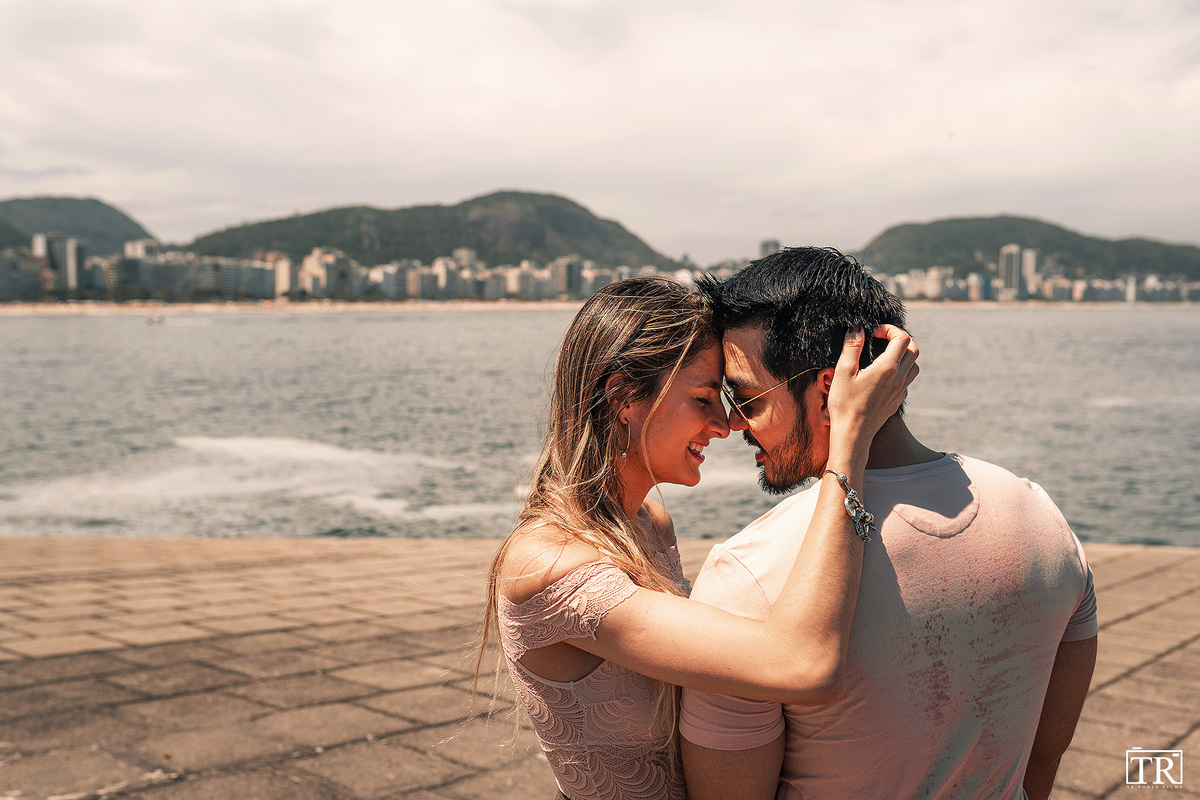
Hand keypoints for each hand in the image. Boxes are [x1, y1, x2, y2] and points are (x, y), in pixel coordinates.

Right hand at [826, 324, 918, 453]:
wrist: (853, 434)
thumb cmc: (845, 403)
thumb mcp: (843, 371)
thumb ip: (852, 346)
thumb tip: (858, 328)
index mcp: (887, 368)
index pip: (903, 338)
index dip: (890, 330)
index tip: (875, 333)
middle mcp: (899, 378)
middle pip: (914, 350)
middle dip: (900, 340)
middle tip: (882, 341)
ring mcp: (900, 391)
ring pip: (914, 366)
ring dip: (904, 356)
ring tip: (884, 357)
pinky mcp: (897, 401)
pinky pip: (907, 381)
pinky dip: (900, 372)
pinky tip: (883, 376)